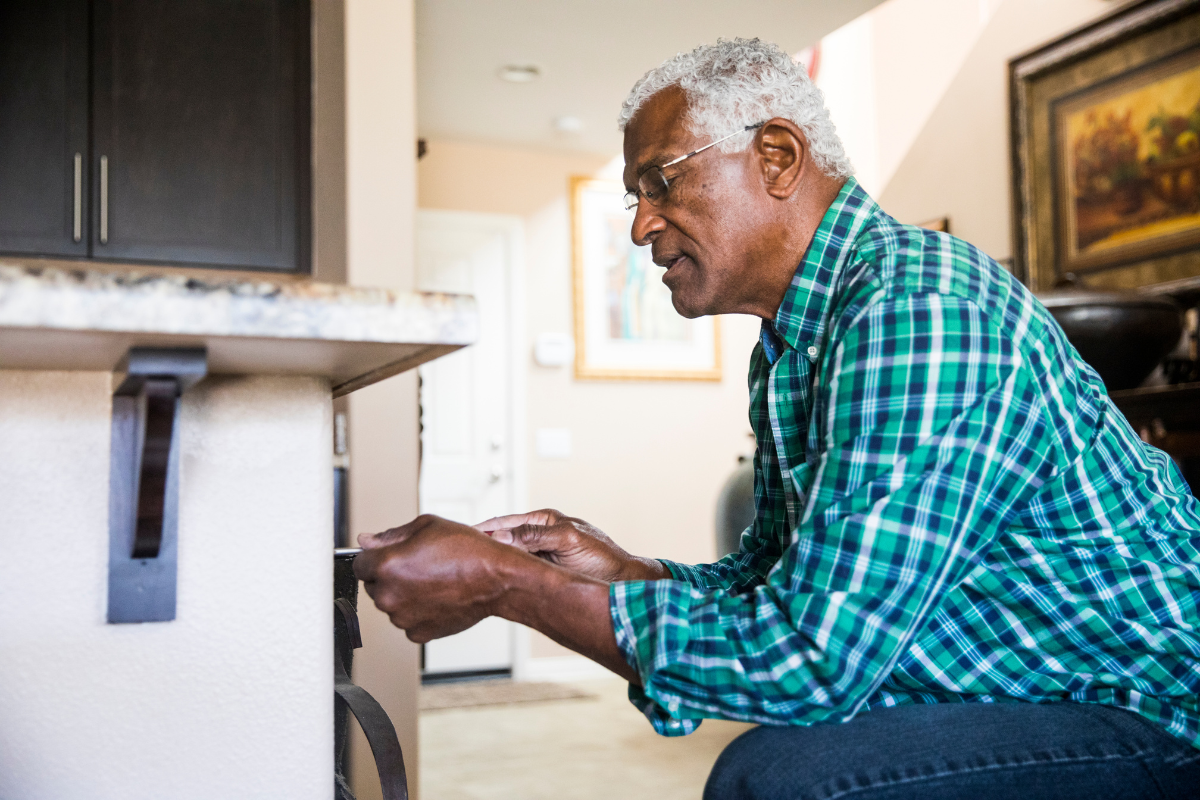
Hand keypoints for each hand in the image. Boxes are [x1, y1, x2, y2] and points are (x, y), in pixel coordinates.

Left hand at [353, 514, 522, 642]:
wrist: (495, 579)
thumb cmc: (466, 550)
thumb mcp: (426, 526)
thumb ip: (390, 535)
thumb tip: (365, 541)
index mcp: (385, 566)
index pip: (358, 564)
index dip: (375, 557)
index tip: (390, 556)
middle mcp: (388, 595)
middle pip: (373, 585)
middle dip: (389, 576)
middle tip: (419, 565)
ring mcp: (402, 618)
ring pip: (391, 604)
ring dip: (403, 594)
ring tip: (432, 580)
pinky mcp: (418, 633)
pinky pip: (407, 621)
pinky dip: (417, 611)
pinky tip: (437, 596)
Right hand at [474, 509, 667, 581]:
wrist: (621, 583)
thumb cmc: (603, 558)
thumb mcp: (568, 540)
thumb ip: (535, 535)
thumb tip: (503, 535)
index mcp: (543, 520)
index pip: (505, 522)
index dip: (483, 529)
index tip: (463, 537)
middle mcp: (538, 536)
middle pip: (502, 539)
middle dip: (482, 547)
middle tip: (459, 556)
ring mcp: (538, 556)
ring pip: (507, 558)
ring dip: (491, 564)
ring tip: (469, 570)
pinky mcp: (541, 574)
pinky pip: (516, 573)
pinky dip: (504, 577)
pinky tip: (491, 584)